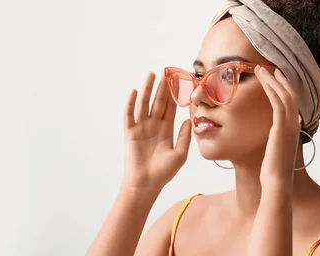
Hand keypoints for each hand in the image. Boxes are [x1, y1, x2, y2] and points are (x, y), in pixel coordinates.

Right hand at [122, 72, 191, 189]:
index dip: (176, 94)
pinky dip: (131, 103)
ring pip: (144, 104)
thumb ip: (185, 136)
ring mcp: (141, 128)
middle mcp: (153, 125)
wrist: (147, 183)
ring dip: (147, 89)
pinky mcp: (130, 132)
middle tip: (166, 71)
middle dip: (162, 87)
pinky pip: (129, 115)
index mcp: (166, 129)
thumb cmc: (164, 172)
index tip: (180, 80)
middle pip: (158, 101)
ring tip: (151, 75)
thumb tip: (190, 118)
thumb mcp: (180, 154)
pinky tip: (134, 91)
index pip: (171, 107)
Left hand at [255, 66, 300, 184]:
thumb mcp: (271, 150)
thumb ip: (270, 139)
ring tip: (260, 69)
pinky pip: (278, 103)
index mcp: (291, 129)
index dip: (281, 87)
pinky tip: (264, 81)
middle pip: (289, 94)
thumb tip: (261, 135)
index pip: (288, 102)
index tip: (272, 77)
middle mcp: (293, 125)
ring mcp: (289, 126)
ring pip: (284, 95)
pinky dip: (271, 90)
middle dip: (277, 79)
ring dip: (272, 80)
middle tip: (265, 67)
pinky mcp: (281, 128)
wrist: (277, 182)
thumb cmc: (271, 170)